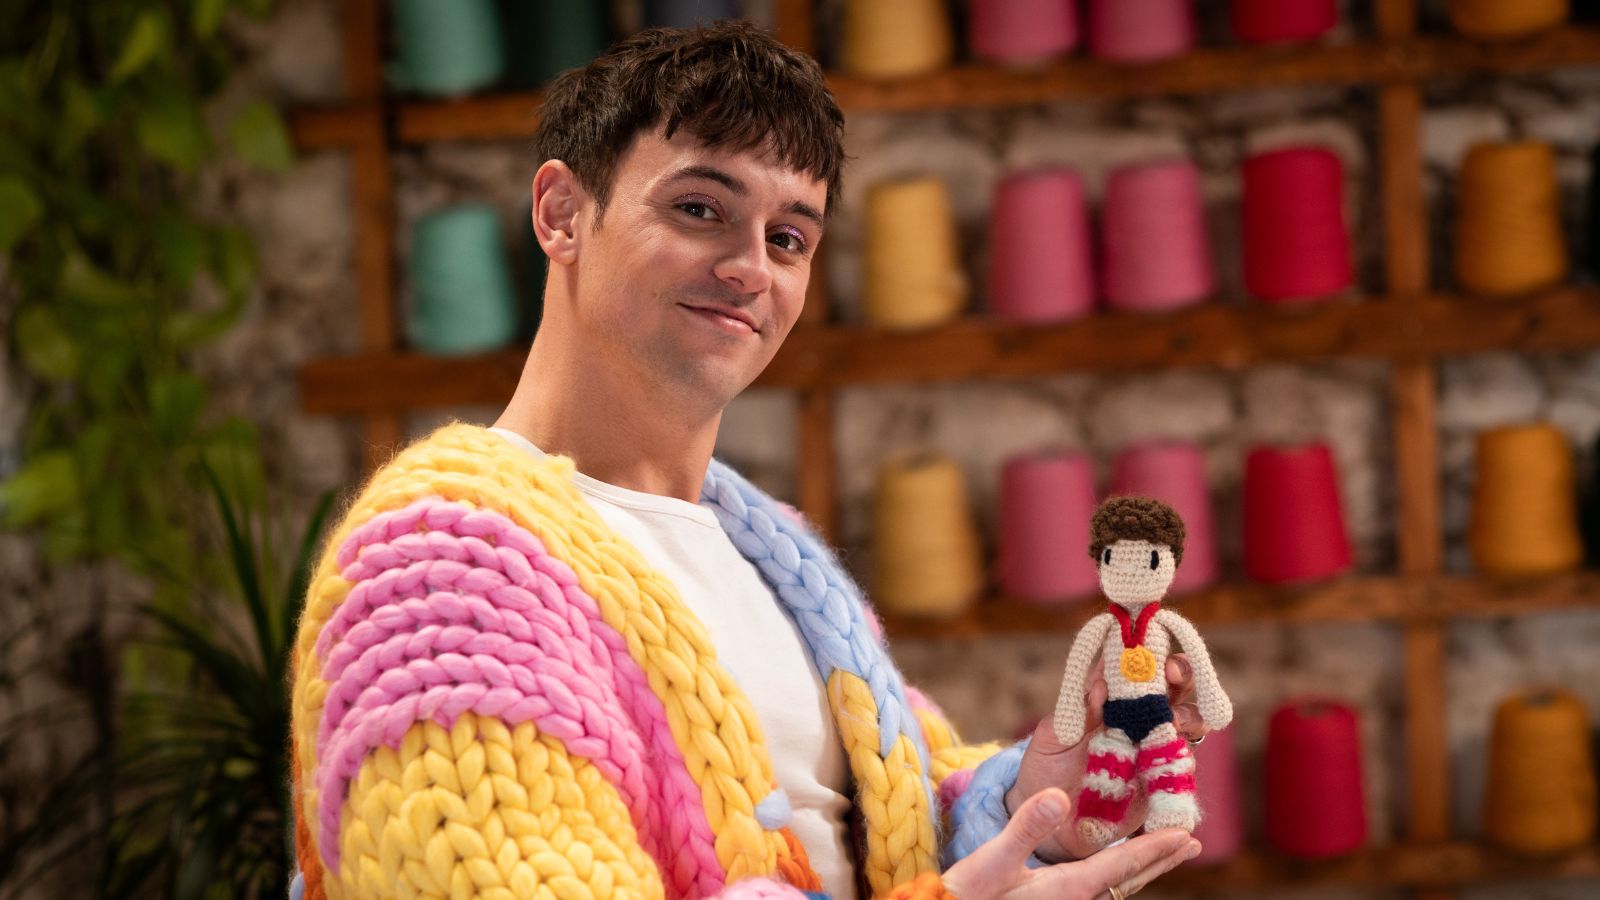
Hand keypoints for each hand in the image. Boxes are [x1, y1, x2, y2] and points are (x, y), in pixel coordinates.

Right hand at [942, 788, 1199, 899]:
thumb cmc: (967, 897)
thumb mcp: (993, 859)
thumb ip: (1027, 827)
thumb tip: (1060, 796)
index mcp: (1068, 888)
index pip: (1123, 864)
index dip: (1156, 848)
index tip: (1186, 835)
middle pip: (1128, 879)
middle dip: (1159, 859)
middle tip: (1189, 843)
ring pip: (1114, 887)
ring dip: (1139, 867)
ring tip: (1160, 852)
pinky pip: (1095, 890)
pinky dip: (1114, 874)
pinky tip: (1109, 870)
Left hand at [1009, 655, 1202, 860]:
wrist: (1050, 821)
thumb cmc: (1046, 768)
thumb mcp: (1051, 738)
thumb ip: (1073, 713)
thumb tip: (1098, 686)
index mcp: (1107, 699)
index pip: (1132, 665)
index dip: (1144, 650)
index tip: (1145, 645)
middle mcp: (1135, 718)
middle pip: (1171, 686)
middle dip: (1179, 673)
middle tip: (1172, 675)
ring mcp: (1151, 747)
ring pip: (1187, 720)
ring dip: (1188, 714)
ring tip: (1173, 721)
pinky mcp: (1160, 780)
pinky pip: (1183, 763)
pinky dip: (1184, 755)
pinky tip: (1174, 754)